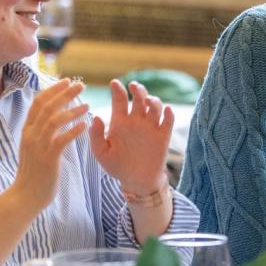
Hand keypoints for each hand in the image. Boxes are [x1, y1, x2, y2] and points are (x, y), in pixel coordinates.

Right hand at [13, 79, 87, 208]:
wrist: (25, 196)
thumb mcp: (33, 147)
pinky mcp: (47, 158)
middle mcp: (30, 135)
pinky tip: (85, 125)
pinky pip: (61, 140)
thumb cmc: (34, 172)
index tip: (67, 81)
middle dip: (64, 93)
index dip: (53, 90)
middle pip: (47, 107)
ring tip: (88, 105)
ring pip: (54, 120)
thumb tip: (51, 117)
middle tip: (81, 85)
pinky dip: (73, 130)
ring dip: (72, 110)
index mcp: (27, 130)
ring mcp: (38, 146)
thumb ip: (40, 132)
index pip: (38, 102)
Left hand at [89, 80, 173, 195]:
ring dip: (153, 100)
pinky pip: (169, 120)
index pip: (119, 100)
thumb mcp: (102, 154)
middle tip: (134, 87)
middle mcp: (136, 121)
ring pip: (155, 105)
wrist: (137, 181)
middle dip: (138, 89)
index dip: (117, 89)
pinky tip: (166, 111)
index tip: (114, 83)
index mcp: (120, 122)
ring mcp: (150, 127)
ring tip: (148, 102)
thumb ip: (97, 136)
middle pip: (139, 97)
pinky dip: (169, 113)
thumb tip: (96, 118)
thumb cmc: (118, 167)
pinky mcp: (163, 135)